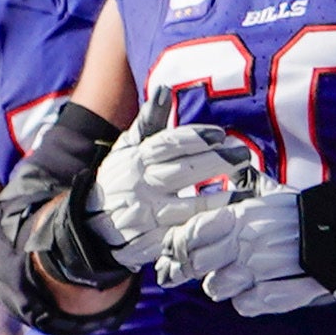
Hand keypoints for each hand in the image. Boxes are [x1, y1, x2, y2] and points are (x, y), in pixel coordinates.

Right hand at [93, 119, 258, 271]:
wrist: (90, 227)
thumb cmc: (121, 179)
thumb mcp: (127, 148)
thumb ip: (149, 121)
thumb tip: (164, 89)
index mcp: (135, 161)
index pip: (168, 144)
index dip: (197, 138)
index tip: (222, 135)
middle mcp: (140, 187)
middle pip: (184, 172)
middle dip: (217, 162)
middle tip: (244, 155)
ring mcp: (145, 218)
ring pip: (188, 207)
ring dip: (219, 200)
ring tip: (245, 191)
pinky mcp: (151, 245)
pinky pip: (184, 237)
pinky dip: (205, 231)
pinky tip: (227, 223)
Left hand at [174, 184, 335, 316]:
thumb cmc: (307, 215)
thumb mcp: (274, 196)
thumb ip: (245, 190)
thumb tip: (226, 172)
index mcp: (242, 216)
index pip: (190, 233)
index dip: (178, 245)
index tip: (176, 251)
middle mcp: (247, 242)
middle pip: (196, 265)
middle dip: (198, 268)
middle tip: (210, 266)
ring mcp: (259, 271)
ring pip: (215, 288)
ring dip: (225, 285)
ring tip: (244, 275)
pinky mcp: (274, 295)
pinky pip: (243, 305)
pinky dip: (249, 301)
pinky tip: (263, 289)